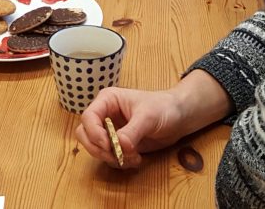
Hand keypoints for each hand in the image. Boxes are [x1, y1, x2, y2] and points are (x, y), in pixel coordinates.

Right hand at [74, 87, 195, 168]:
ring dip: (111, 158)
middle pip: (85, 135)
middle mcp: (104, 115)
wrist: (178, 118)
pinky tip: (136, 159)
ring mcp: (110, 131)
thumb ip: (132, 131)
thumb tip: (120, 146)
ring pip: (95, 149)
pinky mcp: (118, 145)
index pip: (88, 117)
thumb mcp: (148, 117)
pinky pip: (109, 157)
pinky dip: (120, 162)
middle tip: (117, 156)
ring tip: (133, 158)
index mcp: (107, 101)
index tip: (108, 145)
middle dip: (99, 149)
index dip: (94, 133)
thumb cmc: (163, 108)